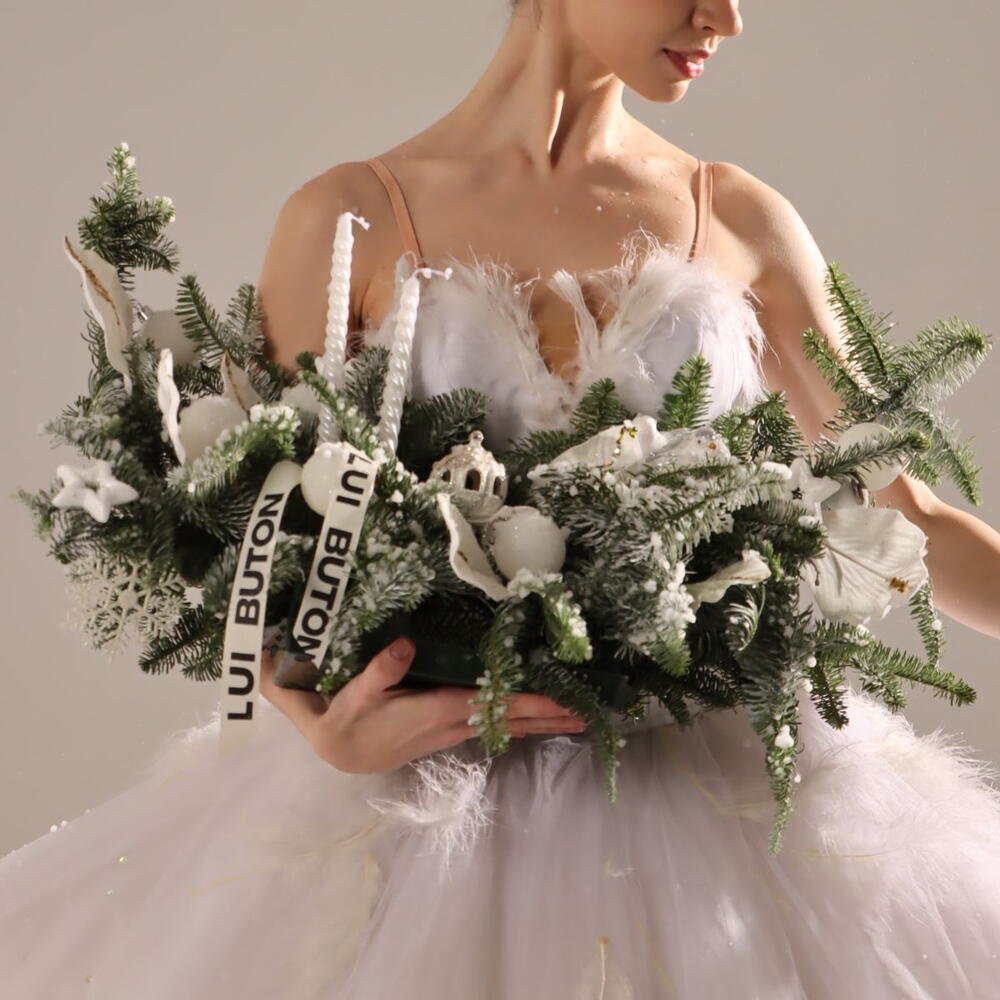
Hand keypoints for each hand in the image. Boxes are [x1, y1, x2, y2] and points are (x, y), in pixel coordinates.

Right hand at [259, 636, 587, 772]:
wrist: (341, 749)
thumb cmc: (349, 717)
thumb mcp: (358, 690)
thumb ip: (381, 668)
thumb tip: (406, 643)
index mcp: (439, 710)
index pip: (494, 705)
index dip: (530, 702)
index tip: (562, 700)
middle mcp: (454, 723)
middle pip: (513, 720)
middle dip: (551, 716)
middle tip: (593, 712)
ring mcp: (454, 730)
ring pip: (508, 725)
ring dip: (543, 721)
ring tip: (579, 716)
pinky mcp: (449, 729)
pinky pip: (495, 724)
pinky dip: (521, 720)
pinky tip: (537, 717)